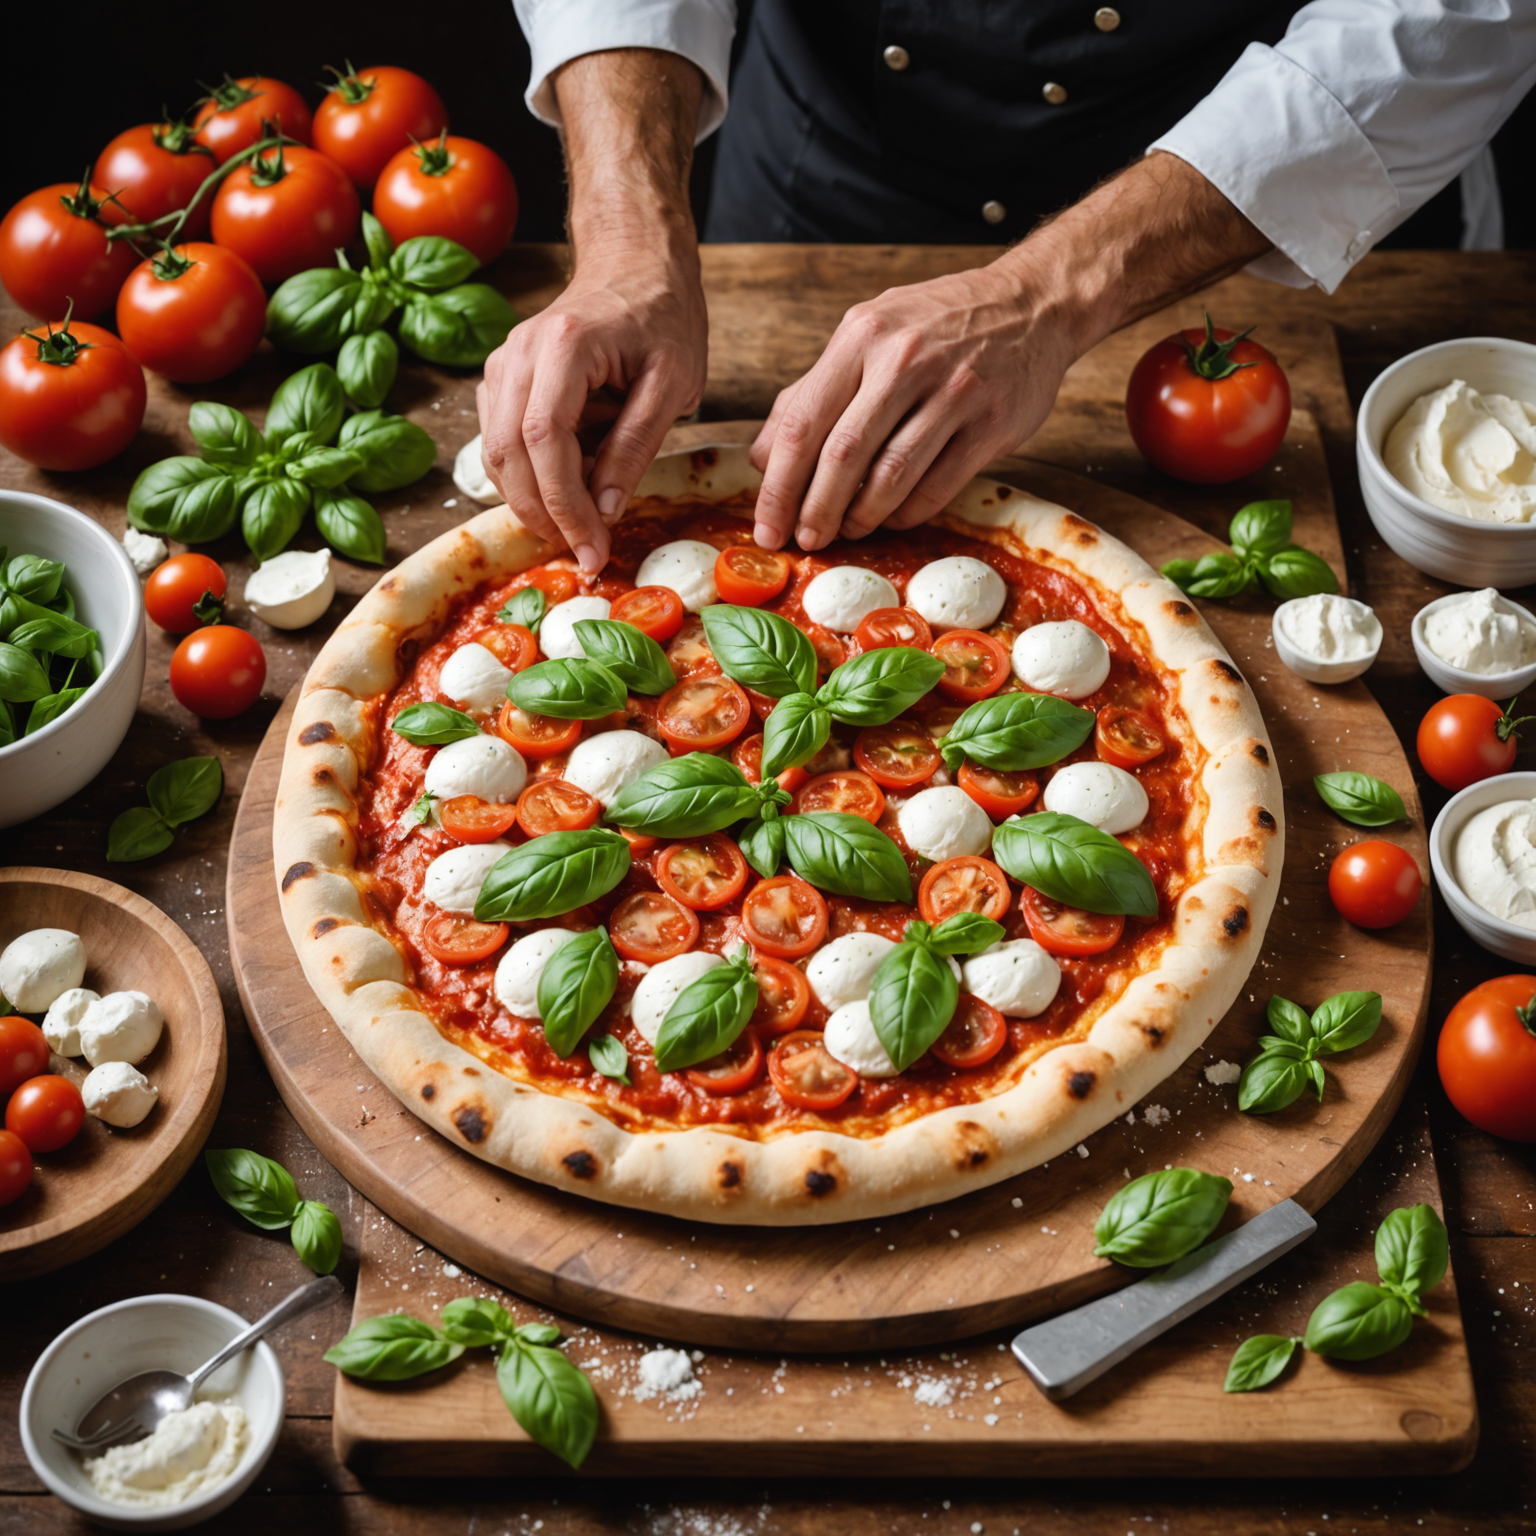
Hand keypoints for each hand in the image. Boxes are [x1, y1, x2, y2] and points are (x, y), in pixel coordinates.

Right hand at [477, 47, 706, 571]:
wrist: (636, 266)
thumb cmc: (664, 320)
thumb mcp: (672, 385)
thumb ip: (635, 448)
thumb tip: (603, 512)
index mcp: (566, 345)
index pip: (546, 441)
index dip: (564, 504)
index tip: (592, 548)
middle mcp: (520, 351)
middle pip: (509, 451)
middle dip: (542, 513)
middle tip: (581, 552)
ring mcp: (503, 362)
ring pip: (494, 451)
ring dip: (528, 502)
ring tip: (572, 532)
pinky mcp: (502, 377)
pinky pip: (497, 440)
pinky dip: (522, 478)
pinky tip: (558, 499)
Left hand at [748, 258, 1075, 550]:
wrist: (1033, 304)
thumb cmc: (938, 325)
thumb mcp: (868, 336)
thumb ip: (812, 392)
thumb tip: (760, 457)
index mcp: (862, 335)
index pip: (803, 422)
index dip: (778, 485)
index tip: (766, 525)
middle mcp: (905, 359)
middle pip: (842, 455)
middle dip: (815, 511)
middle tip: (804, 540)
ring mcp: (953, 392)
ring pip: (891, 476)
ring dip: (861, 516)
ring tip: (846, 530)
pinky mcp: (991, 424)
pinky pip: (937, 486)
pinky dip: (907, 513)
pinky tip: (892, 518)